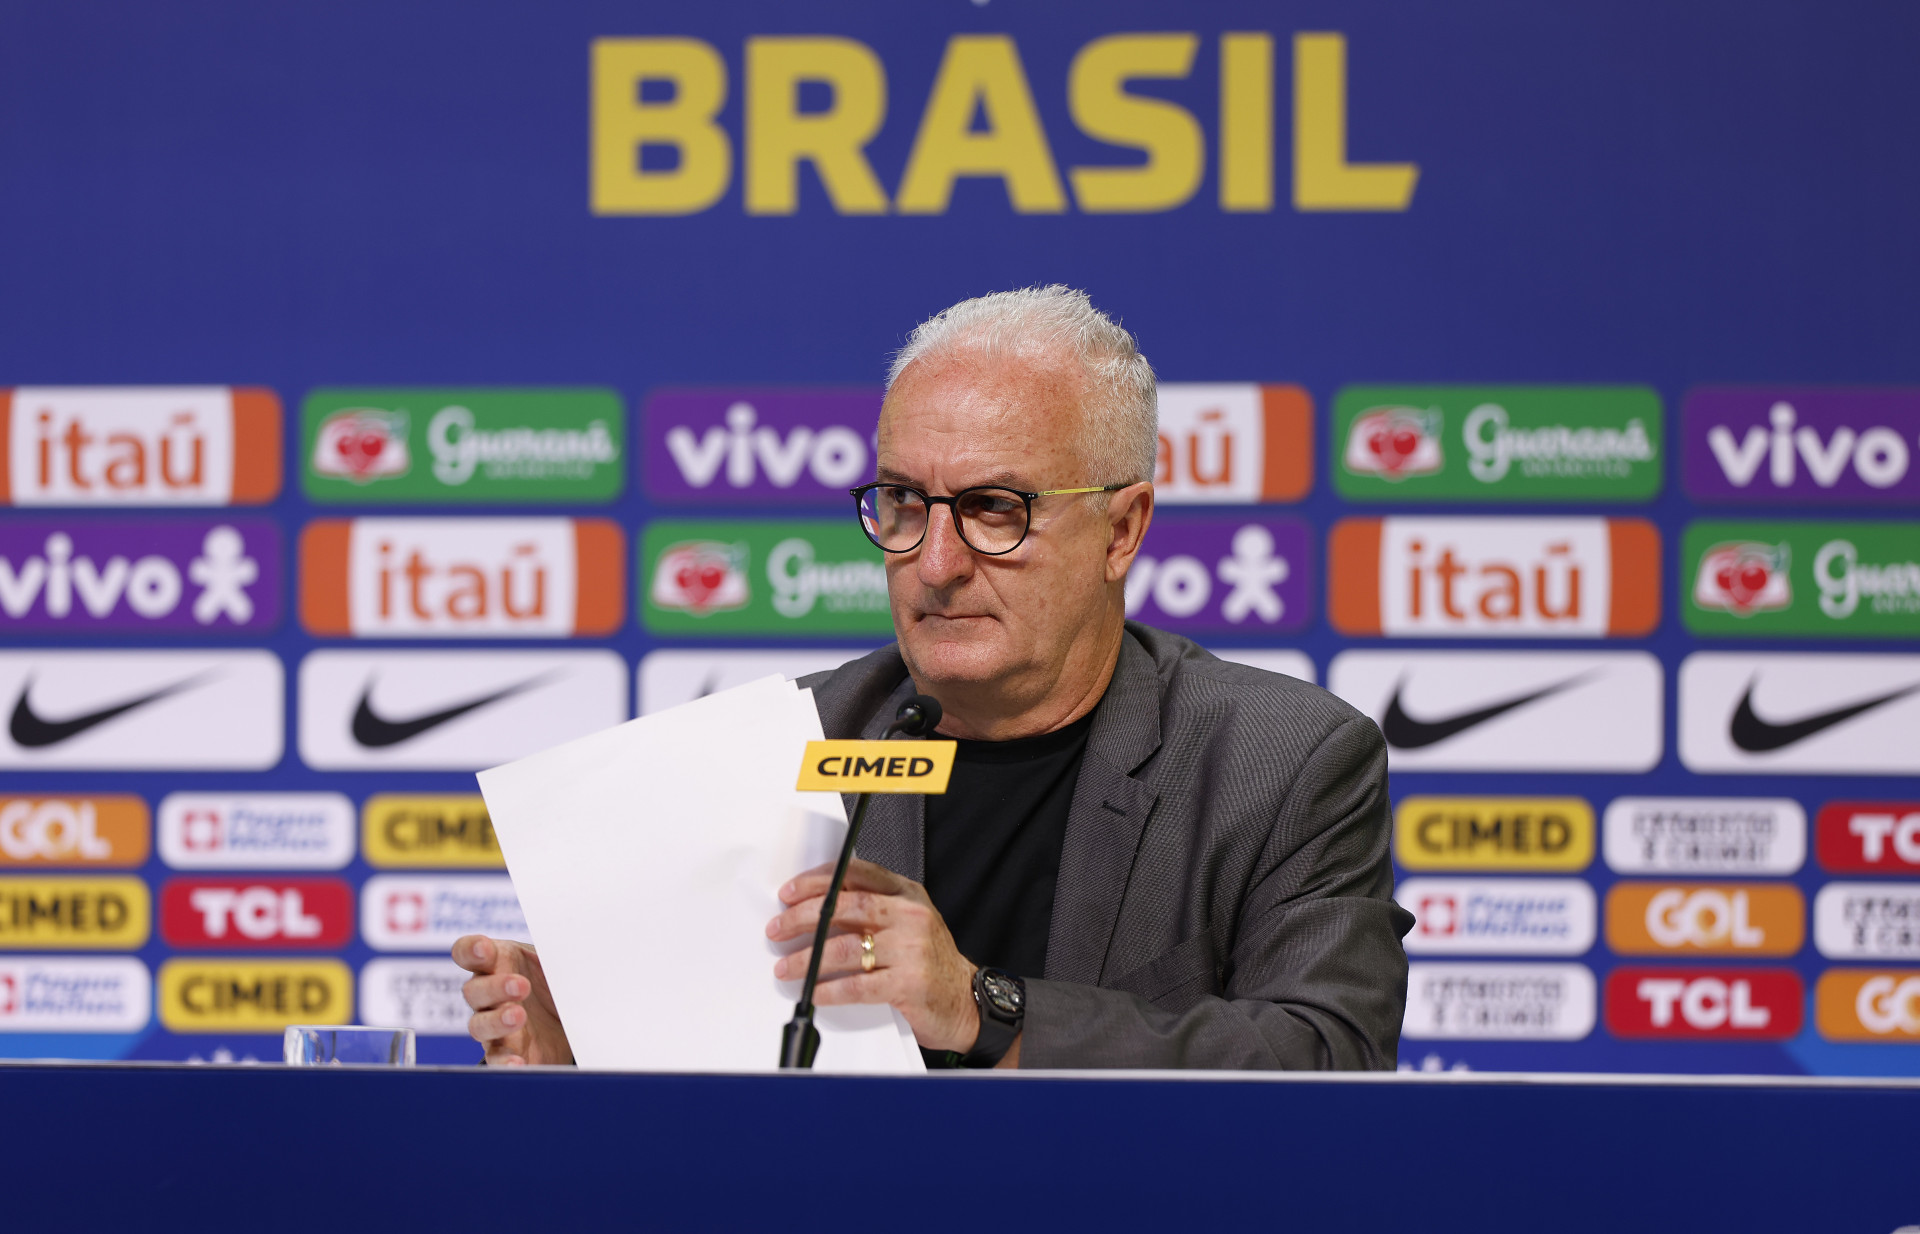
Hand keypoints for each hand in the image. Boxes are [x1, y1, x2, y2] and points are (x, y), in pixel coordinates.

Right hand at [453, 935, 572, 1065]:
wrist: (567, 1020)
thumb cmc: (552, 979)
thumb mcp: (555, 960)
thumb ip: (555, 952)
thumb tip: (574, 945)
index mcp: (496, 962)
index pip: (467, 953)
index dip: (470, 950)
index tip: (485, 949)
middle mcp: (488, 995)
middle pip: (474, 991)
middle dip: (495, 987)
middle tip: (522, 985)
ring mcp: (493, 1024)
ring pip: (479, 1025)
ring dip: (497, 1021)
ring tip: (518, 1016)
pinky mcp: (506, 1052)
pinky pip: (497, 1059)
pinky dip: (505, 1061)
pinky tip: (516, 1063)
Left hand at [767, 857, 987, 1054]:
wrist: (964, 1000)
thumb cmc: (928, 961)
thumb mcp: (907, 922)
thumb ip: (871, 909)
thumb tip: (812, 908)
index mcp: (907, 894)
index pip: (857, 874)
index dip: (818, 881)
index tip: (789, 892)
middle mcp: (911, 916)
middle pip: (846, 907)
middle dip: (803, 916)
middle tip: (778, 928)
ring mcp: (912, 949)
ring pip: (847, 947)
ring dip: (808, 958)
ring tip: (786, 967)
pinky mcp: (909, 984)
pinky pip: (858, 985)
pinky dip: (831, 989)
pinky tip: (814, 991)